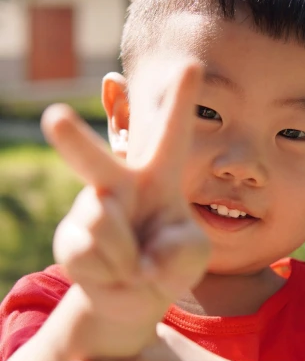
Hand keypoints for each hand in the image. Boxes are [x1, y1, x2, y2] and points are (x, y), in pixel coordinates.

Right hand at [41, 60, 209, 355]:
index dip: (181, 100)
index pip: (171, 134)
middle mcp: (119, 183)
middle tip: (55, 118)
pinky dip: (112, 273)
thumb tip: (138, 256)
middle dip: (72, 138)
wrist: (136, 296)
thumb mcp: (193, 255)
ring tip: (136, 265)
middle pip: (94, 158)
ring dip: (127, 254)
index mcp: (159, 176)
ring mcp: (90, 209)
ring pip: (102, 221)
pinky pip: (89, 253)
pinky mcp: (70, 239)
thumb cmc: (170, 261)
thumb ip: (182, 250)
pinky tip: (116, 273)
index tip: (193, 64)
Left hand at [57, 323, 264, 360]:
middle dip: (95, 332)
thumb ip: (135, 351)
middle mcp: (158, 348)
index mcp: (152, 334)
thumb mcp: (168, 355)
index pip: (118, 321)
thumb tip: (89, 355)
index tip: (65, 322)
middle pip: (124, 339)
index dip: (92, 317)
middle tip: (64, 334)